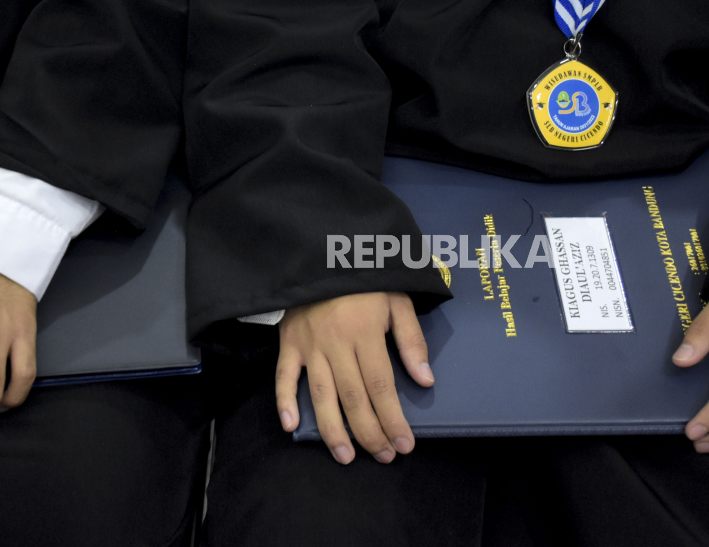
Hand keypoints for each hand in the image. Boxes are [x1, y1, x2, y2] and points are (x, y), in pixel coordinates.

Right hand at [276, 292, 432, 464]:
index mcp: (365, 333)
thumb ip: (411, 340)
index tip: (404, 444)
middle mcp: (336, 344)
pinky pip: (283, 376)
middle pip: (353, 398)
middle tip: (383, 456)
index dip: (393, 419)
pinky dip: (284, 401)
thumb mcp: (397, 299)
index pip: (380, 386)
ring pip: (321, 395)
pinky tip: (290, 426)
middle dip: (369, 432)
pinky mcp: (288, 343)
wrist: (321, 251)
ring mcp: (309, 346)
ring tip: (345, 456)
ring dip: (333, 430)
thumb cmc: (366, 278)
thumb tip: (424, 380)